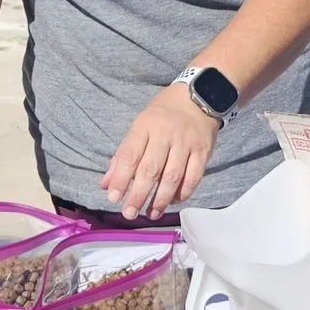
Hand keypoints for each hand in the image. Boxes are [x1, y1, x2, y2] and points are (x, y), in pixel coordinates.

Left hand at [102, 83, 220, 219]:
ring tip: (151, 213)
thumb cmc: (163, 115)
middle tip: (129, 213)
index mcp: (145, 126)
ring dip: (160, 199)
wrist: (199, 96)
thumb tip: (106, 184)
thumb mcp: (139, 126)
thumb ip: (123, 156)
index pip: (130, 155)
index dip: (120, 179)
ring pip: (173, 176)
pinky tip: (173, 201)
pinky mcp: (203, 151)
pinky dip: (183, 192)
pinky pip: (193, 177)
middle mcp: (165, 134)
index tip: (113, 197)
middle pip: (151, 169)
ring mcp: (186, 143)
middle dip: (138, 195)